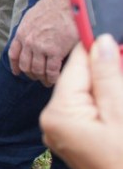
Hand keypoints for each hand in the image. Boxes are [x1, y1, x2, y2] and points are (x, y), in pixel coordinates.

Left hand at [8, 0, 77, 85]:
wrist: (69, 0)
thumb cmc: (56, 4)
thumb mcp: (34, 14)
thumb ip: (31, 27)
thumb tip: (33, 33)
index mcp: (22, 32)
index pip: (14, 54)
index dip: (15, 65)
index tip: (17, 72)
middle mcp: (28, 42)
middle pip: (25, 65)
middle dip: (30, 73)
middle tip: (36, 77)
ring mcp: (41, 47)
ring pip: (37, 70)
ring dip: (41, 78)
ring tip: (46, 81)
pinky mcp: (55, 51)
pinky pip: (52, 70)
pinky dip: (53, 77)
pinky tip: (55, 80)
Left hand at [40, 35, 122, 168]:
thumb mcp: (120, 111)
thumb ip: (107, 75)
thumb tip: (100, 43)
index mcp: (58, 113)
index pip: (75, 67)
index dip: (94, 48)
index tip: (104, 29)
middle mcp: (52, 122)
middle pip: (80, 80)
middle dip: (105, 69)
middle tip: (120, 55)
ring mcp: (62, 132)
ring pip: (87, 94)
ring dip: (107, 84)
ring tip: (118, 90)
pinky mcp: (76, 139)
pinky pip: (89, 110)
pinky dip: (106, 101)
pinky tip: (116, 102)